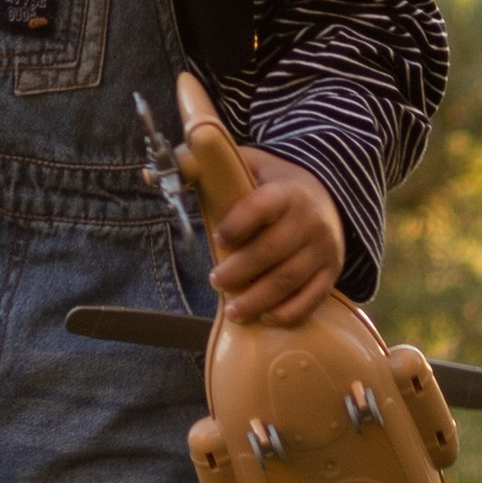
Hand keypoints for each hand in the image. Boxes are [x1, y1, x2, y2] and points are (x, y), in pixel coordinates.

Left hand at [208, 152, 345, 325]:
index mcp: (287, 192)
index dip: (238, 224)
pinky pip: (313, 297)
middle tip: (215, 280)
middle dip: (239, 270)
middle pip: (271, 251)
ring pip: (289, 279)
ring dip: (258, 299)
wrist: (326, 195)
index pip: (262, 207)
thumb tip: (150, 174)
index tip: (218, 236)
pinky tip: (267, 317)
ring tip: (233, 310)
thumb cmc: (274, 184)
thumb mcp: (247, 165)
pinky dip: (289, 312)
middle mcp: (309, 220)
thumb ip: (207, 168)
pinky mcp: (331, 271)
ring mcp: (323, 248)